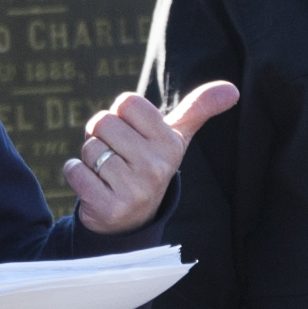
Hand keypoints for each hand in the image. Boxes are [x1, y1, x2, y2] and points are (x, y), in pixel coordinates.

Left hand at [67, 83, 236, 234]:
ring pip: (89, 148)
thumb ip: (199, 108)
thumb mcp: (176, 138)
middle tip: (117, 155)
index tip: (131, 134)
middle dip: (101, 136)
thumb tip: (233, 89)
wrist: (133, 219)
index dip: (121, 115)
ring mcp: (133, 190)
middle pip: (102, 122)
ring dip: (90, 158)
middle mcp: (156, 167)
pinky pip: (74, 170)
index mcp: (170, 144)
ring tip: (108, 174)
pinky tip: (95, 187)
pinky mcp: (108, 208)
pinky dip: (76, 174)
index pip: (127, 102)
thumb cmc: (151, 164)